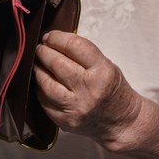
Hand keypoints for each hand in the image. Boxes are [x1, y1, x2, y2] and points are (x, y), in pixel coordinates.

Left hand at [34, 30, 141, 146]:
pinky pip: (44, 100)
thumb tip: (54, 42)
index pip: (75, 46)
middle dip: (44, 52)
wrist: (120, 122)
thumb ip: (82, 54)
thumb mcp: (107, 66)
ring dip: (38, 70)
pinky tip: (42, 82)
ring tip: (38, 63)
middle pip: (57, 64)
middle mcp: (89, 90)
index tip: (50, 36)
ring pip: (46, 84)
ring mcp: (75, 107)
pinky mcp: (64, 120)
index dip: (58, 38)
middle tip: (41, 48)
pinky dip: (40, 88)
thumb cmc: (112, 90)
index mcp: (103, 72)